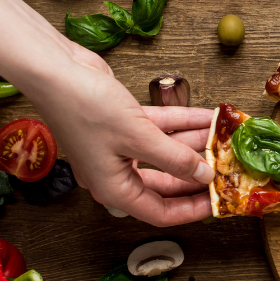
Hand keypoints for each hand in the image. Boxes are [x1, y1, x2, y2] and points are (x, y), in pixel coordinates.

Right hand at [31, 47, 214, 226]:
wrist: (53, 68)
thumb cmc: (84, 107)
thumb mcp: (138, 138)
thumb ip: (175, 160)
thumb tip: (204, 176)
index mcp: (114, 189)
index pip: (161, 212)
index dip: (192, 210)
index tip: (218, 202)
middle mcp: (116, 172)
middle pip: (167, 182)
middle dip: (198, 172)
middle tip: (226, 167)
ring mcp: (118, 146)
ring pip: (165, 151)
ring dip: (194, 143)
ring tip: (224, 136)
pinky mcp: (122, 122)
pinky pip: (159, 128)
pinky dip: (181, 122)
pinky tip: (207, 117)